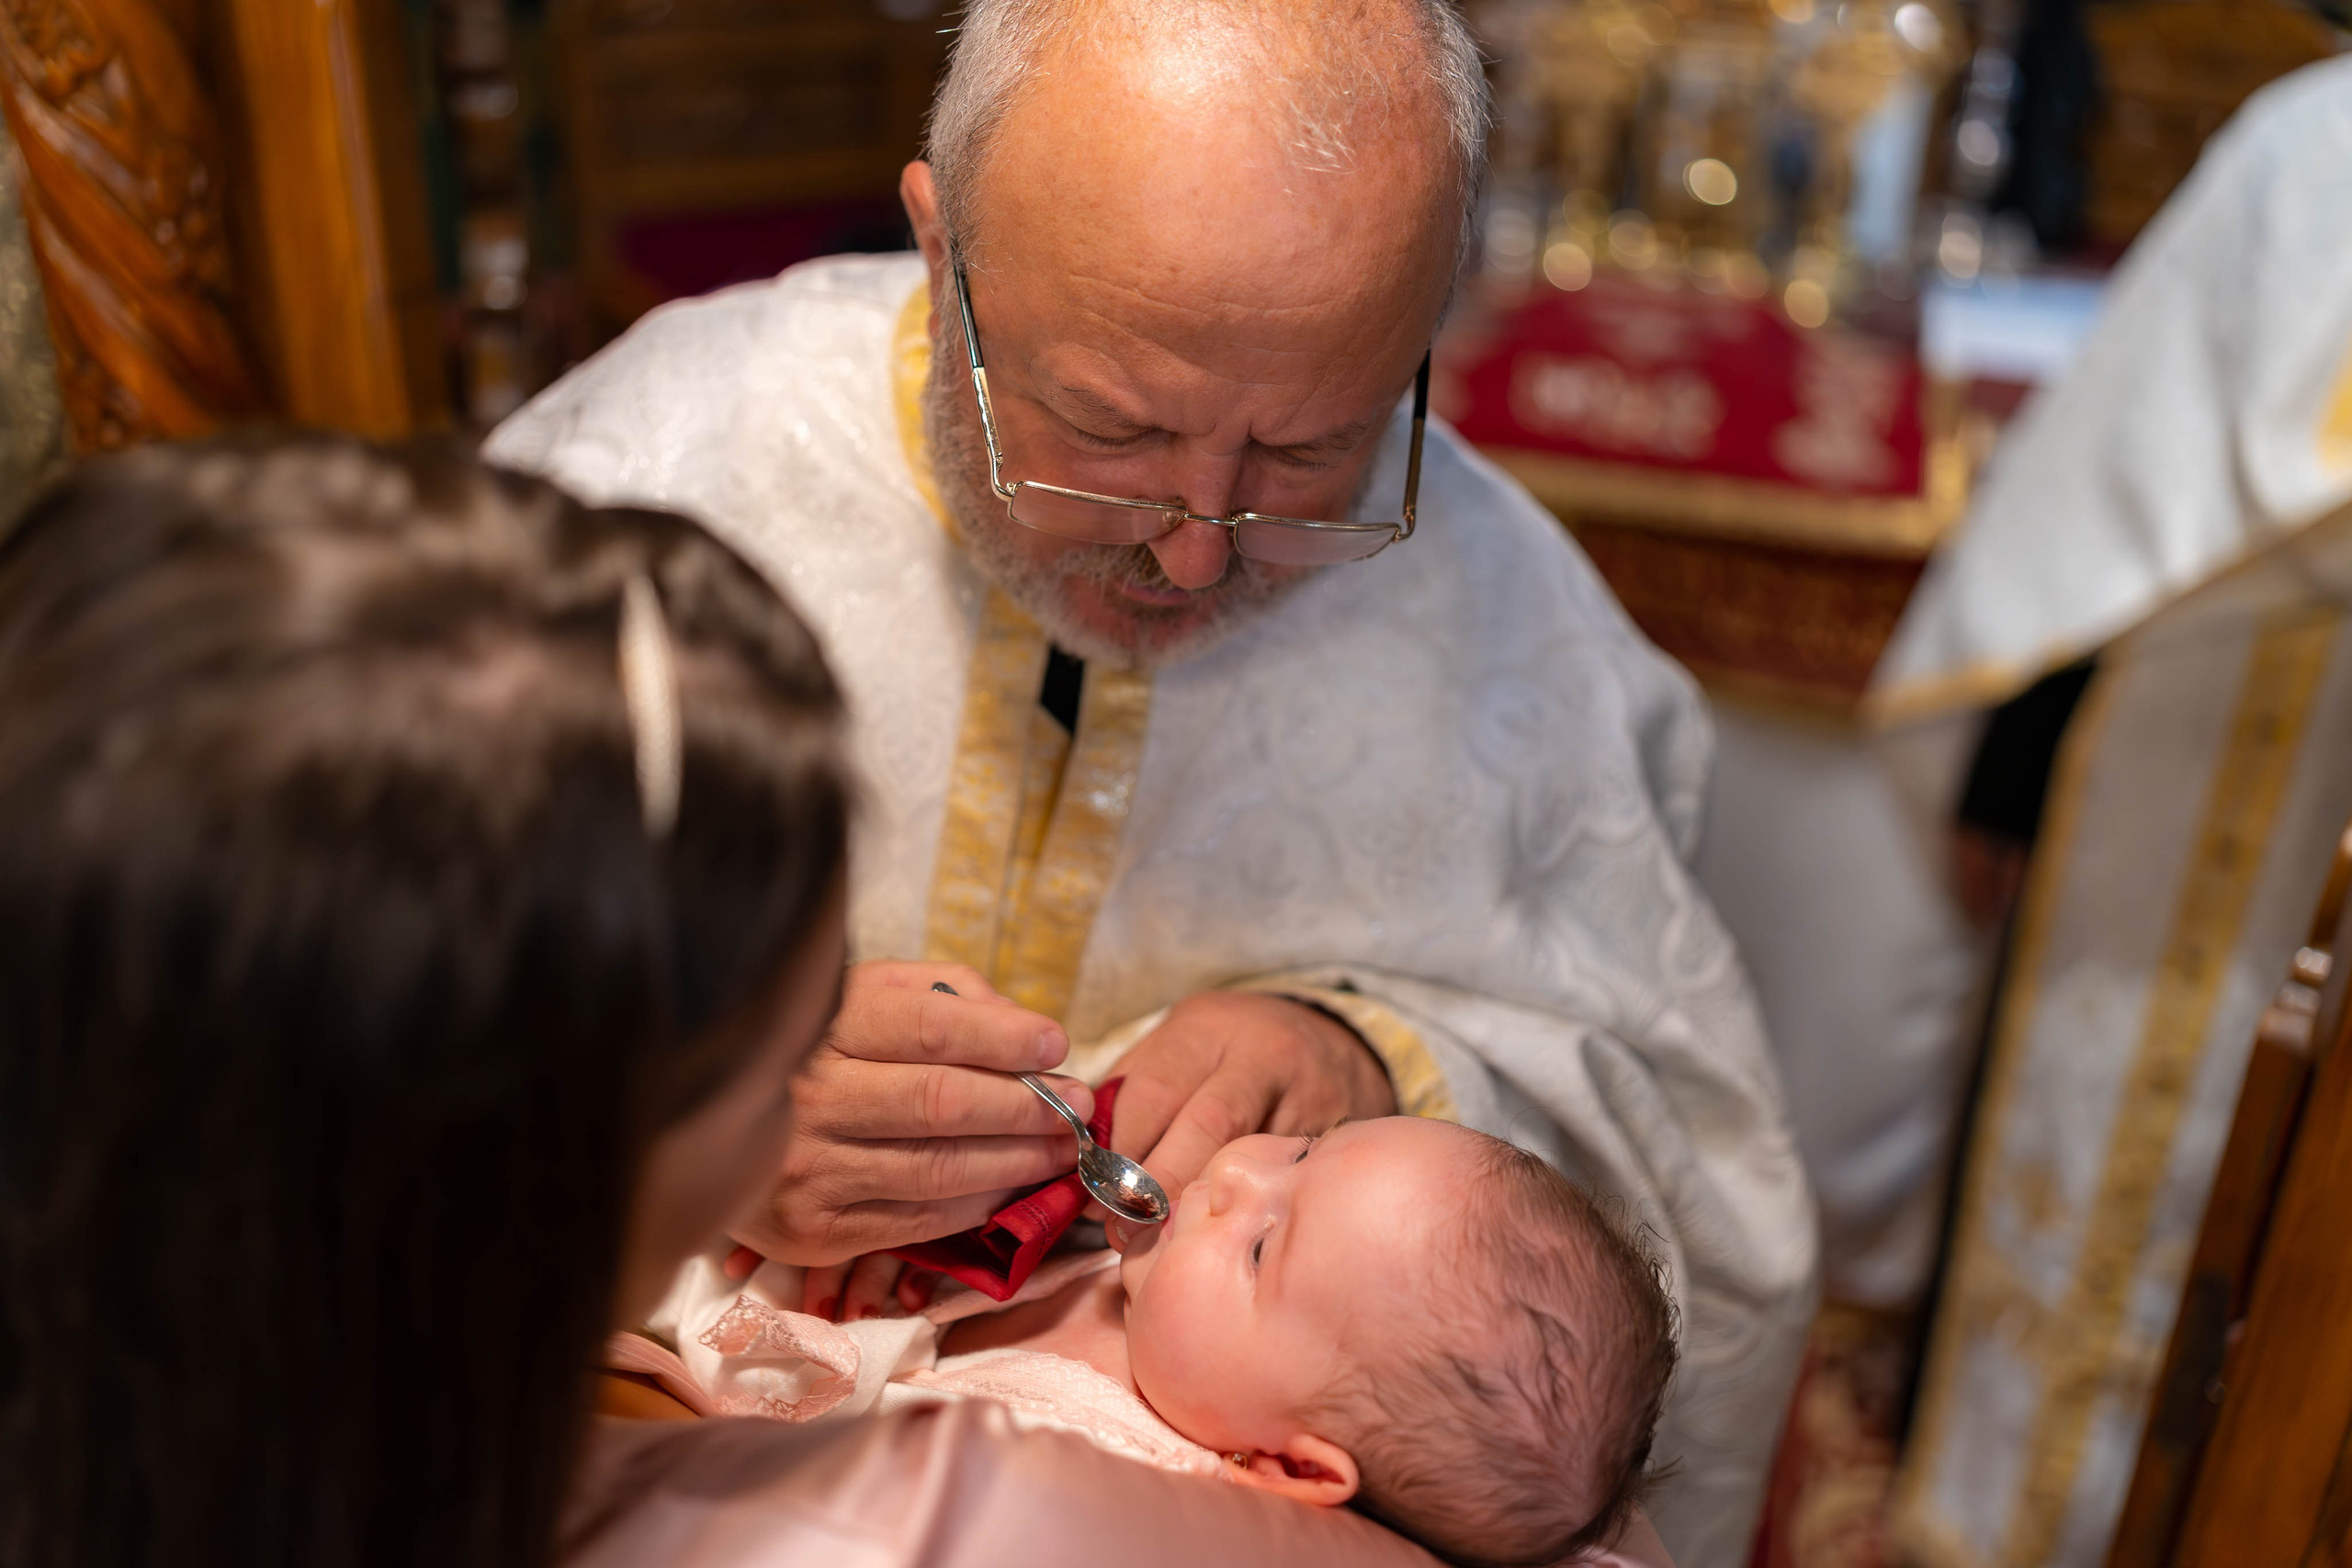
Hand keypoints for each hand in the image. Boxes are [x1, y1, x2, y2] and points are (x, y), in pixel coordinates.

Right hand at [729, 960, 1093, 1267]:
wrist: (706, 1126)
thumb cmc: (812, 1050)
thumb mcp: (861, 993)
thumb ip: (940, 994)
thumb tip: (1017, 1021)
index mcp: (822, 1026)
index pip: (930, 1029)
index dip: (1004, 1037)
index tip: (1056, 1042)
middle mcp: (810, 1097)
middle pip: (944, 1102)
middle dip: (1027, 1105)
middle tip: (1078, 1104)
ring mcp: (810, 1170)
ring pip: (939, 1167)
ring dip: (1017, 1160)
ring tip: (1061, 1148)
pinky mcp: (813, 1232)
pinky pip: (917, 1221)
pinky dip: (976, 1205)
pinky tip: (1008, 1187)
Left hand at [1103, 991, 1394, 1243]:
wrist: (1336, 1043)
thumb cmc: (1232, 1053)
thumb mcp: (1177, 1046)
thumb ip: (1129, 1092)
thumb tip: (1083, 1159)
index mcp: (1205, 1029)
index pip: (1153, 1091)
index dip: (1120, 1148)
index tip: (1096, 1190)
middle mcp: (1259, 1055)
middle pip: (1205, 1125)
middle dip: (1158, 1183)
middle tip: (1124, 1227)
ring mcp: (1305, 1094)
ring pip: (1247, 1157)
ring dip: (1200, 1204)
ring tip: (1163, 1240)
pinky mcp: (1333, 1133)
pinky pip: (1282, 1178)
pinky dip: (1246, 1207)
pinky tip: (1220, 1229)